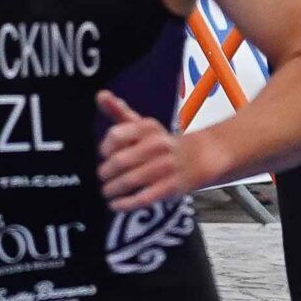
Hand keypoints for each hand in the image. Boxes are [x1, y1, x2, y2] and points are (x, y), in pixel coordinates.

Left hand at [96, 90, 190, 209]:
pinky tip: (116, 205)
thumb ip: (119, 112)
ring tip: (107, 192)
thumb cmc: (161, 142)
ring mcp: (166, 166)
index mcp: (149, 127)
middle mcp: (158, 145)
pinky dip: (126, 203)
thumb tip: (100, 95)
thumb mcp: (143, 124)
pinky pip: (143, 197)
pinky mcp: (172, 186)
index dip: (106, 147)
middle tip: (103, 177)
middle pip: (120, 161)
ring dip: (112, 189)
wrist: (200, 156)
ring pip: (130, 181)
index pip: (117, 135)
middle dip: (106, 172)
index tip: (105, 154)